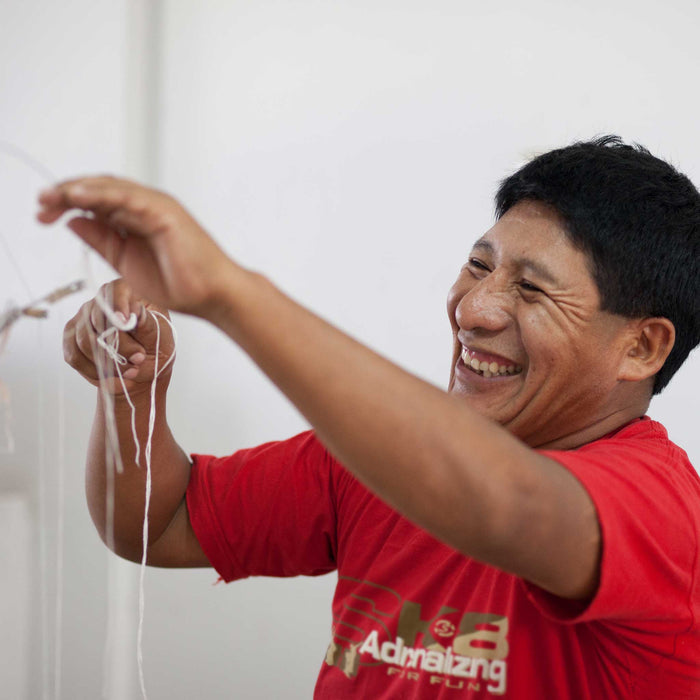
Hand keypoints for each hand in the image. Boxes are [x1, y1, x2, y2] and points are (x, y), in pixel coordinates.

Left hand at [37, 176, 235, 315]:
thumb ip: (101, 239)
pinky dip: (101, 193)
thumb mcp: (125, 261)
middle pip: (98, 189)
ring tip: (50, 197)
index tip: (42, 215)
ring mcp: (156, 206)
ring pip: (109, 187)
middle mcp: (145, 206)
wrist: (212, 295)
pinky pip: (128, 197)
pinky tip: (78, 196)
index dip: (65, 202)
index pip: (95, 201)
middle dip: (64, 193)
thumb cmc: (180, 282)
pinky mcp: (165, 211)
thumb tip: (72, 220)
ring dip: (76, 189)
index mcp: (136, 218)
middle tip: (39, 204)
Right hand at [63, 279, 175, 395]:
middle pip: (98, 320)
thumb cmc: (156, 346)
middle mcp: (100, 302)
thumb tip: (134, 312)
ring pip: (85, 341)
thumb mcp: (162, 336)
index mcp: (127, 293)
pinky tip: (113, 376)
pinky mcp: (72, 340)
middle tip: (139, 359)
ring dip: (109, 362)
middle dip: (120, 346)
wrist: (145, 369)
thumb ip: (148, 324)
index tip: (124, 322)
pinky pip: (74, 356)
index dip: (117, 305)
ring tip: (131, 371)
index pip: (115, 290)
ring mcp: (82, 320)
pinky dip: (94, 371)